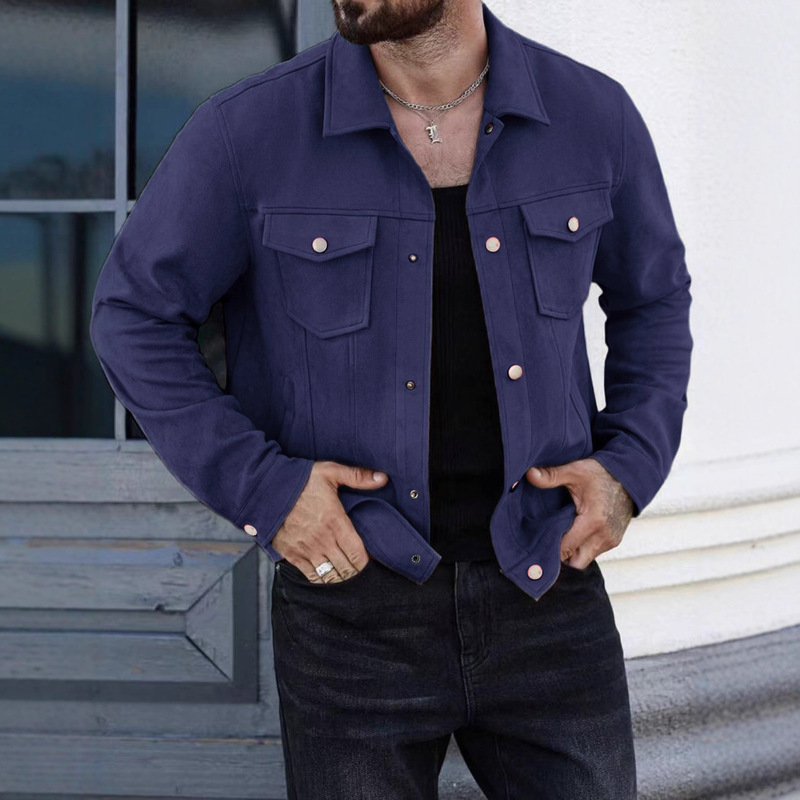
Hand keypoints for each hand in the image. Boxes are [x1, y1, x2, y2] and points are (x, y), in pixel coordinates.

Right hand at [271, 461, 386, 582]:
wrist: (266, 489)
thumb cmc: (299, 480)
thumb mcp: (330, 472)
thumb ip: (357, 476)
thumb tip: (382, 478)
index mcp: (336, 522)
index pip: (357, 554)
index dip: (365, 562)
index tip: (367, 559)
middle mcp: (323, 540)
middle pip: (346, 569)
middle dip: (354, 571)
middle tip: (356, 567)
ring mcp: (306, 550)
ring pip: (330, 576)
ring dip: (339, 577)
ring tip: (343, 573)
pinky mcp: (292, 554)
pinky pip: (310, 576)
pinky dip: (320, 578)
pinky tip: (325, 574)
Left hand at [525, 457, 633, 569]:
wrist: (629, 476)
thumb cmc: (601, 474)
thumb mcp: (575, 471)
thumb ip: (552, 475)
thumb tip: (529, 474)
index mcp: (593, 522)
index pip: (566, 548)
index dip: (549, 546)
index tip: (537, 539)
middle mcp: (604, 536)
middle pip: (576, 561)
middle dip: (561, 554)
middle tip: (549, 537)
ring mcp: (611, 540)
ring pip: (585, 558)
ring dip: (573, 550)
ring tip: (561, 533)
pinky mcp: (615, 540)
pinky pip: (594, 552)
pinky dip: (583, 547)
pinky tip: (574, 531)